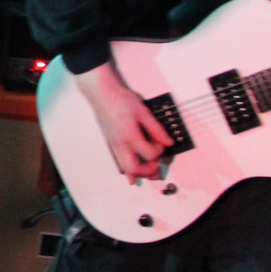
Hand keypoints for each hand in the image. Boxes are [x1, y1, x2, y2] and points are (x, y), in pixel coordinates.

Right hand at [78, 61, 171, 179]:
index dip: (160, 151)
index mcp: (130, 136)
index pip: (150, 154)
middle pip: (134, 168)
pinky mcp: (110, 142)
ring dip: (139, 174)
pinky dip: (127, 171)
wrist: (102, 93)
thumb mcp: (143, 112)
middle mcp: (120, 144)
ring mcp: (113, 144)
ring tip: (150, 174)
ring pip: (125, 168)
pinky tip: (131, 178)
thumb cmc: (122, 100)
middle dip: (149, 171)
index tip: (163, 143)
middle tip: (159, 166)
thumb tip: (169, 142)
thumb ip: (157, 129)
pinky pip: (118, 162)